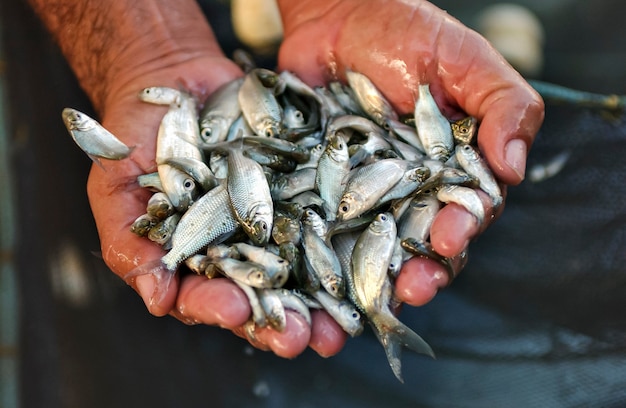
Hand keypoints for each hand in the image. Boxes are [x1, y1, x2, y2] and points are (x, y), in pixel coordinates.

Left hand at [277, 0, 543, 303]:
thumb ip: (504, 106)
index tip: (451, 239)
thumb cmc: (407, 32)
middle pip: (419, 243)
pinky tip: (317, 278)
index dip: (461, 229)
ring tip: (370, 299)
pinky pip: (321, 228)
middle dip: (421, 270)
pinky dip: (320, 255)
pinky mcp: (320, 189)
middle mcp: (409, 190)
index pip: (465, 211)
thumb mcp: (464, 60)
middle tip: (413, 289)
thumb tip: (513, 167)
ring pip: (371, 248)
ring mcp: (361, 193)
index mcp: (450, 168)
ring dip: (372, 278)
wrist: (336, 17)